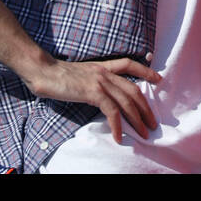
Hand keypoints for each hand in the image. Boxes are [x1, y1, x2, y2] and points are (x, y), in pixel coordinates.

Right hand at [26, 57, 162, 143]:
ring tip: (143, 132)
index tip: (158, 79)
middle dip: (145, 108)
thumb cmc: (56, 76)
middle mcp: (105, 72)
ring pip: (126, 102)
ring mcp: (100, 81)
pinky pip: (111, 111)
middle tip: (152, 123)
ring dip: (137, 119)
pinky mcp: (92, 92)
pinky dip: (118, 125)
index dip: (146, 71)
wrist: (42, 70)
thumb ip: (92, 82)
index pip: (129, 65)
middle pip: (133, 90)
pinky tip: (120, 136)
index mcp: (102, 66)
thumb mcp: (80, 75)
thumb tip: (100, 96)